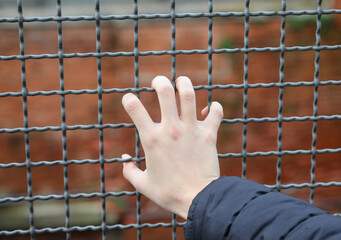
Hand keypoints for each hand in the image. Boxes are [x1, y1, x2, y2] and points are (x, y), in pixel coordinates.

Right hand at [121, 76, 222, 218]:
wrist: (198, 199)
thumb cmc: (169, 193)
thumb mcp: (143, 184)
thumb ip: (130, 171)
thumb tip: (124, 160)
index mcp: (152, 140)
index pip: (135, 109)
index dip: (129, 100)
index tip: (129, 99)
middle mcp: (171, 129)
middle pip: (165, 92)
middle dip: (160, 81)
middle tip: (158, 82)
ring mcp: (191, 130)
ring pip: (189, 95)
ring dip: (185, 84)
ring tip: (182, 81)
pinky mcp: (208, 135)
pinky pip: (215, 113)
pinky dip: (214, 107)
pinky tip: (210, 108)